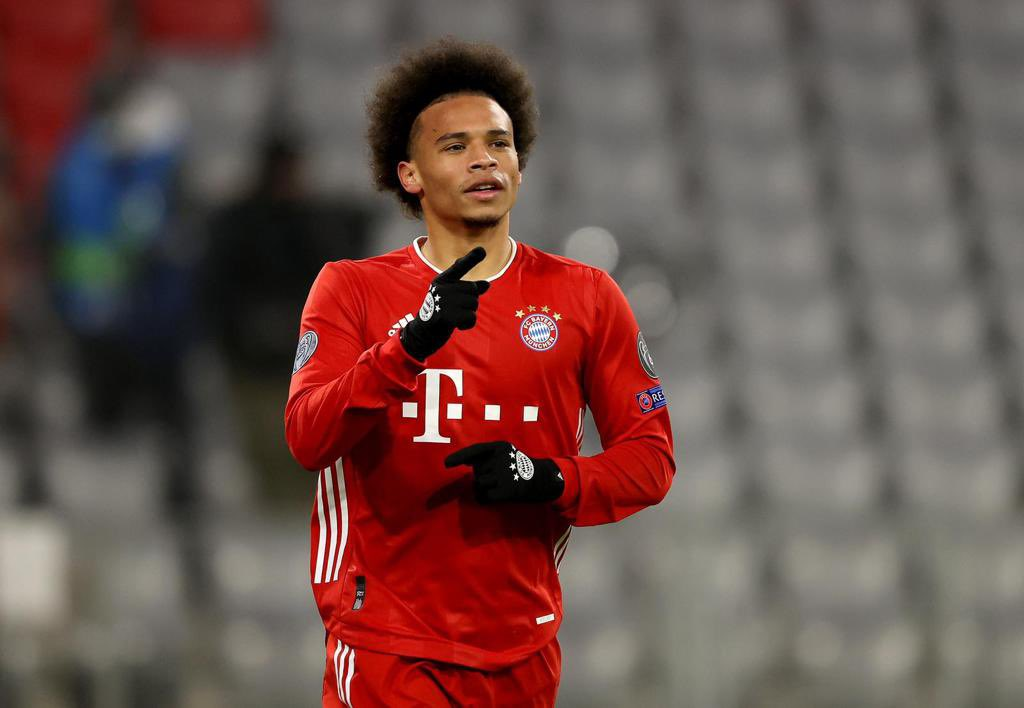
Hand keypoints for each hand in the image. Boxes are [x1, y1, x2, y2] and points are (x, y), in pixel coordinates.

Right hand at [400, 247, 490, 360]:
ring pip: (474, 304)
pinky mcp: (447, 316)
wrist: (423, 333)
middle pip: (473, 290)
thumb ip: (468, 289)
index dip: (471, 259)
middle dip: (471, 302)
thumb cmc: (440, 313)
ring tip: (455, 317)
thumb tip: (487, 284)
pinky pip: (471, 317)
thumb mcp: (452, 298)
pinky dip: (468, 324)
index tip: (483, 250)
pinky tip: (457, 325)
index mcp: (442, 281)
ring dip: (469, 314)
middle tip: (456, 309)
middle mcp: (442, 288)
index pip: (459, 268)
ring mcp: (444, 301)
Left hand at [445, 441, 563, 504]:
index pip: (475, 450)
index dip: (459, 457)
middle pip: (476, 472)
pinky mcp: (507, 490)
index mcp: (500, 447)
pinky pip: (485, 498)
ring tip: (501, 486)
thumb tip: (466, 464)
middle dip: (484, 476)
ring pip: (479, 485)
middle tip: (502, 477)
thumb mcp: (505, 454)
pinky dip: (489, 499)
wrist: (542, 480)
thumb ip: (486, 457)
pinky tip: (501, 496)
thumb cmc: (518, 467)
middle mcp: (502, 458)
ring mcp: (505, 474)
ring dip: (485, 489)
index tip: (446, 464)